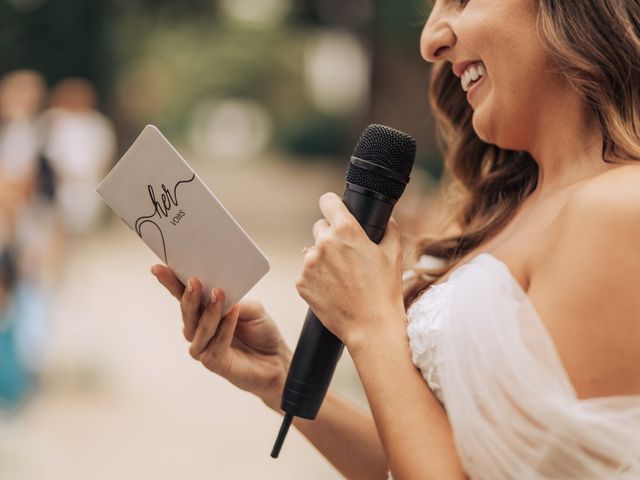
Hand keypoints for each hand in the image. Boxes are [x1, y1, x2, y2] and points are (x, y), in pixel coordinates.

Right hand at [151, 265, 291, 410]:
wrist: (277, 360)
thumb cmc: (261, 331)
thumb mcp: (252, 308)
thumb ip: (236, 299)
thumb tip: (219, 292)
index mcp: (204, 311)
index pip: (183, 295)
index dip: (171, 282)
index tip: (159, 268)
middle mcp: (199, 329)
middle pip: (187, 311)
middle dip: (188, 295)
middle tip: (193, 281)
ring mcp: (204, 347)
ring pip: (199, 327)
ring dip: (209, 311)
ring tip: (217, 294)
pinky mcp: (214, 362)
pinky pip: (216, 343)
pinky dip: (225, 327)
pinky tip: (233, 314)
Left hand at [295, 192, 406, 348]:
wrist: (371, 327)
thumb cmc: (384, 291)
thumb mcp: (394, 253)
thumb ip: (389, 228)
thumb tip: (386, 218)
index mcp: (346, 230)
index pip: (327, 201)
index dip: (332, 204)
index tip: (334, 210)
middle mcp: (323, 242)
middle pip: (320, 228)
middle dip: (331, 237)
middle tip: (347, 257)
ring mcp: (309, 263)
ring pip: (313, 252)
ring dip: (323, 260)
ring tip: (343, 279)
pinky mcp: (301, 282)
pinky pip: (307, 273)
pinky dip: (317, 279)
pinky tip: (333, 290)